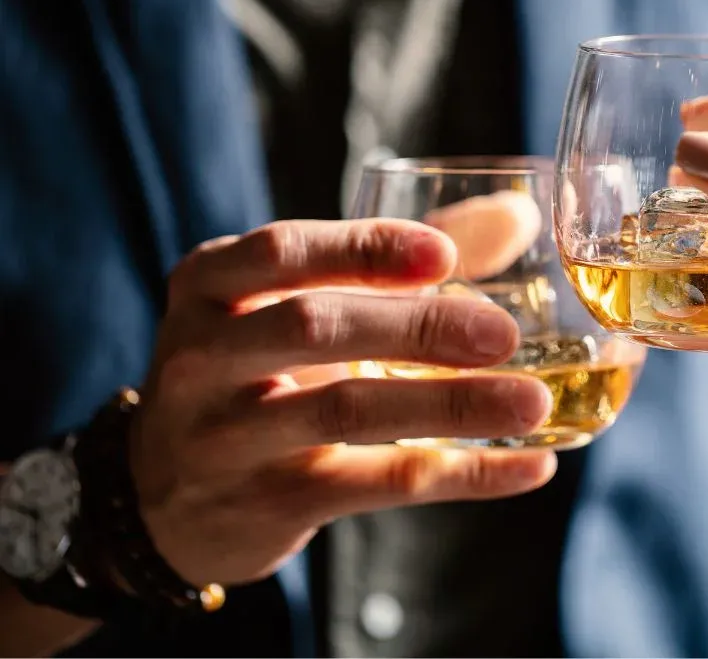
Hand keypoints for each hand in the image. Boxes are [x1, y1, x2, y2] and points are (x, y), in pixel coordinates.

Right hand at [130, 217, 554, 586]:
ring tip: (534, 401)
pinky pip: (377, 484)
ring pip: (346, 412)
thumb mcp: (291, 305)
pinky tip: (530, 465)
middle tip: (503, 334)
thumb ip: (395, 260)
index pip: (282, 252)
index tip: (443, 254)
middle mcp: (204, 356)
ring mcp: (228, 437)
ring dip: (451, 405)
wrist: (164, 498)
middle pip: (313, 327)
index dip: (364, 248)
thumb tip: (518, 213)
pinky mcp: (268, 504)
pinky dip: (463, 474)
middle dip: (415, 326)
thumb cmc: (252, 373)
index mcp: (210, 285)